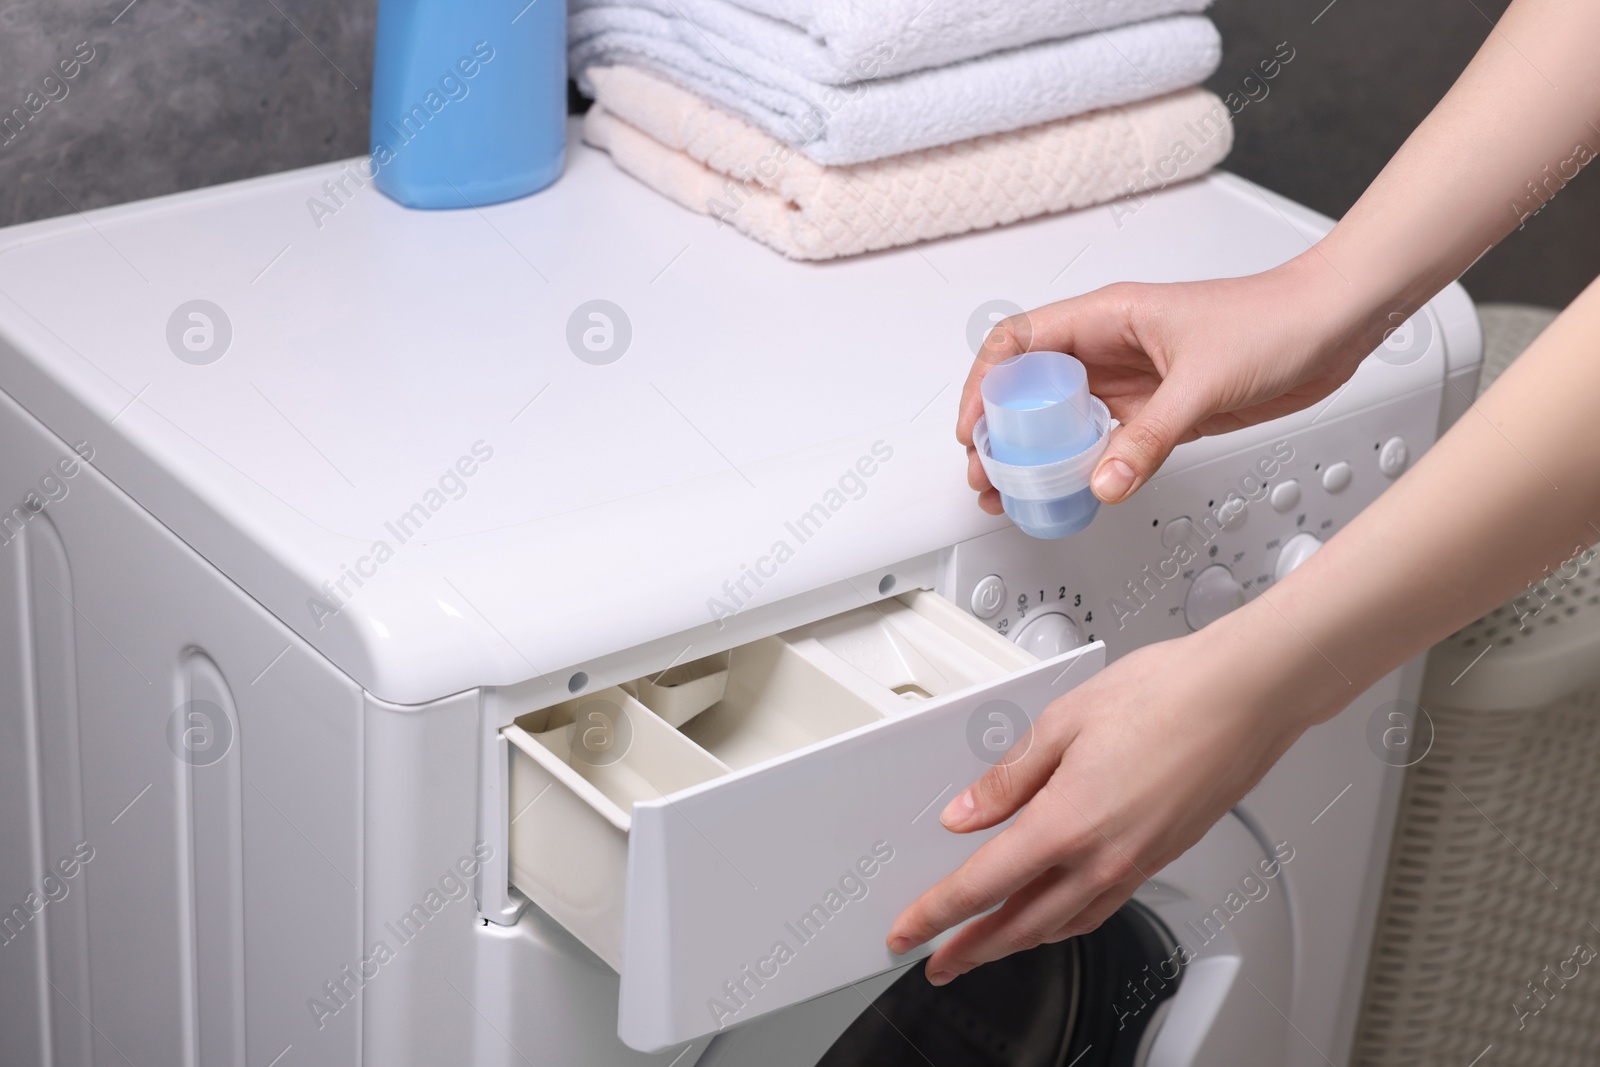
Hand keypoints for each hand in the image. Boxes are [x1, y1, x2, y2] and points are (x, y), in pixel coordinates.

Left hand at [886, 604, 1339, 984]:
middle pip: (1019, 925)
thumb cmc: (1168, 695)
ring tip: (986, 947)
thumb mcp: (1062, 721)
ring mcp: (1136, 865)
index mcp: (1068, 824)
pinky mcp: (1160, 858)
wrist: (1246, 697)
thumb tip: (966, 812)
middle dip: (971, 950)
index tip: (906, 933)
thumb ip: (1008, 776)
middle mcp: (1103, 859)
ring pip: (1061, 926)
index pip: (981, 887)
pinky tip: (1054, 916)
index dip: (935, 916)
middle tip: (936, 962)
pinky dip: (1063, 924)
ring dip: (1015, 944)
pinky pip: (1098, 909)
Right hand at [960, 255, 1376, 511]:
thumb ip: (1149, 438)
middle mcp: (1112, 347)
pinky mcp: (1159, 410)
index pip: (1019, 343)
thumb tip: (1104, 481)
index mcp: (1108, 317)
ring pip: (1064, 419)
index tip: (976, 429)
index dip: (986, 385)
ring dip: (1037, 454)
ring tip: (1017, 490)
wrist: (1334, 325)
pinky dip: (1082, 465)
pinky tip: (1074, 488)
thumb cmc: (1276, 320)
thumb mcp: (1202, 382)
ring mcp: (1134, 380)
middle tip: (989, 473)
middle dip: (1001, 430)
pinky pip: (1105, 441)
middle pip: (1031, 387)